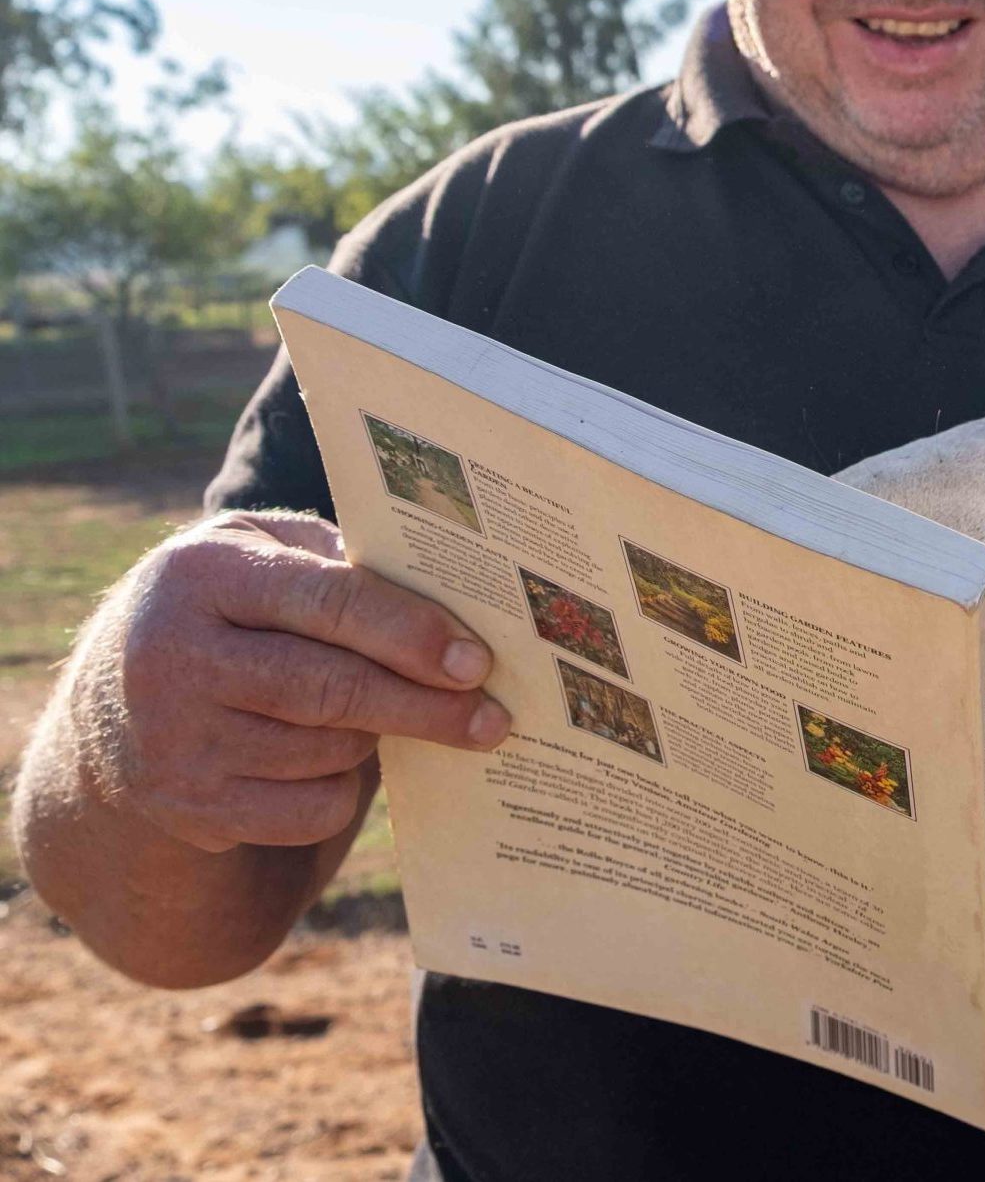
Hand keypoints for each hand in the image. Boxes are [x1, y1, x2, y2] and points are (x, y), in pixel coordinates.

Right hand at [94, 511, 508, 853]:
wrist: (112, 703)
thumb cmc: (228, 609)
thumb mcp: (261, 554)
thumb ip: (341, 561)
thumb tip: (455, 602)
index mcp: (199, 574)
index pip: (330, 602)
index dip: (412, 634)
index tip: (476, 662)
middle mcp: (171, 658)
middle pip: (334, 691)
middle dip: (426, 705)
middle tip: (492, 717)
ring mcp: (174, 742)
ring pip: (330, 751)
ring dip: (378, 736)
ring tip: (390, 714)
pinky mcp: (189, 808)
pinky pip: (312, 810)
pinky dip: (343, 788)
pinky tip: (335, 758)